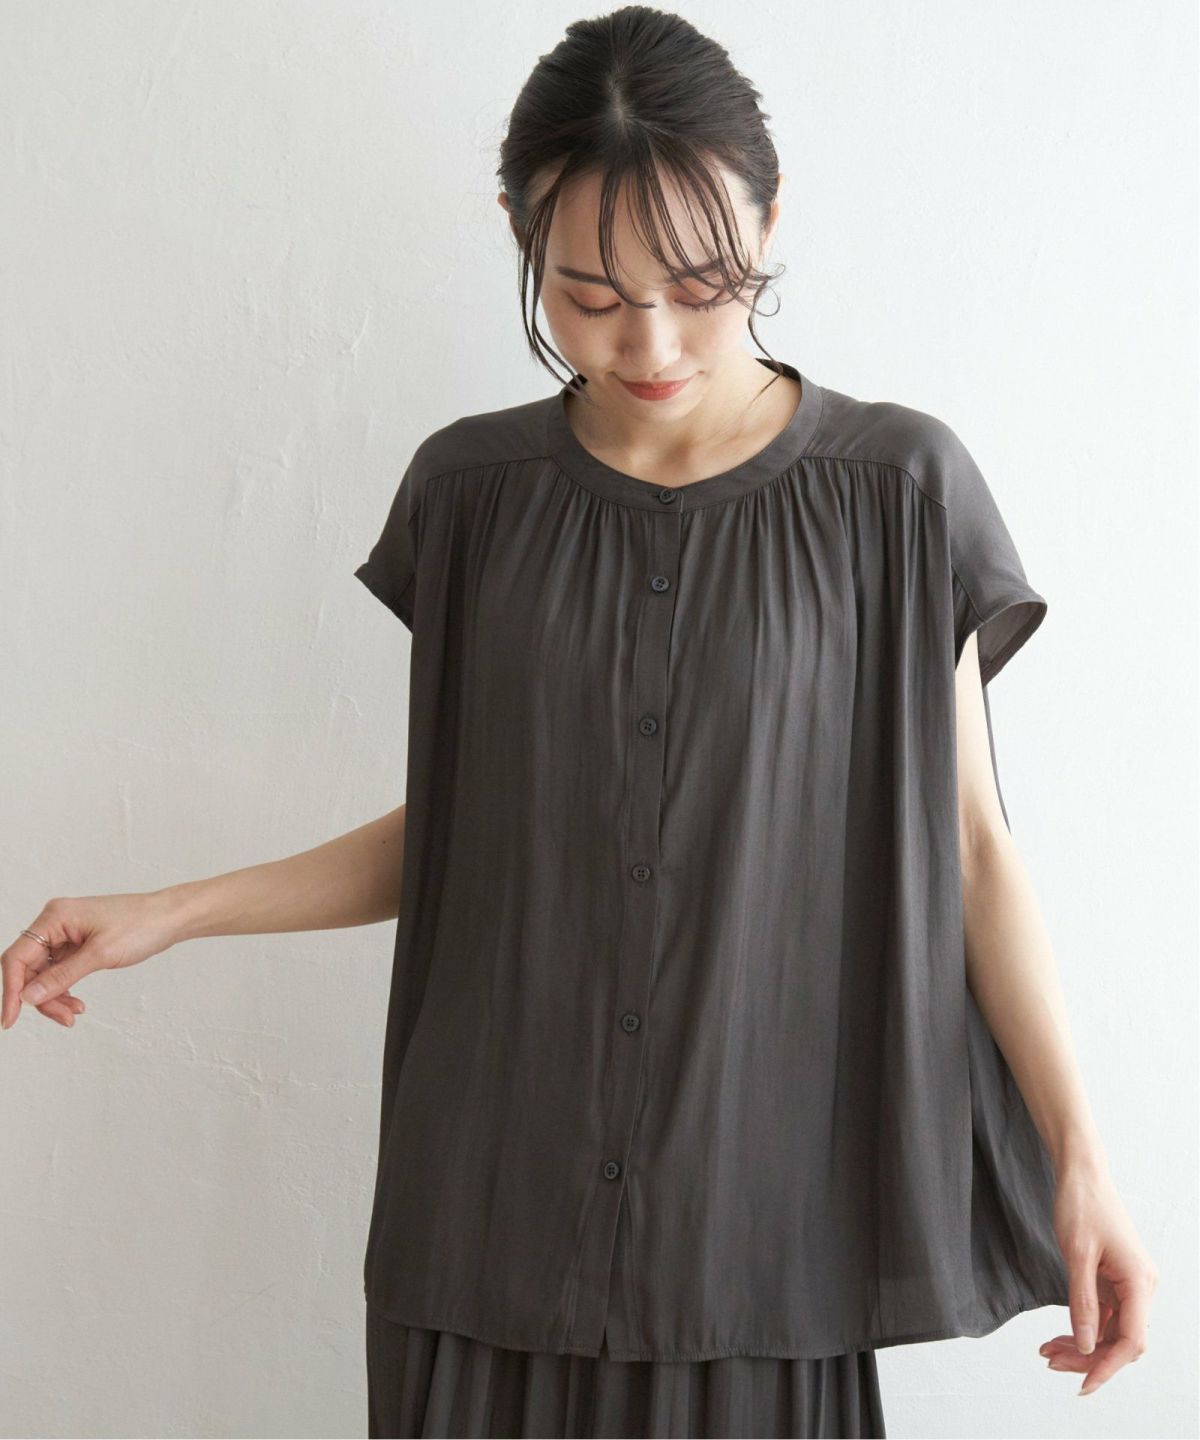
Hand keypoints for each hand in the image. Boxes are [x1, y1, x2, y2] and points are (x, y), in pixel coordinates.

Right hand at [1, 891, 180, 1029]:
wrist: (170, 918)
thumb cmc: (142, 925)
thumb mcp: (100, 954)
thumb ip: (62, 976)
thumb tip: (29, 996)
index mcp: (55, 917)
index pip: (18, 957)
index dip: (11, 990)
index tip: (11, 1018)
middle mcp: (55, 923)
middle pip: (30, 969)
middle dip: (42, 998)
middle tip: (64, 1018)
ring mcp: (66, 933)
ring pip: (44, 974)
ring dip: (54, 997)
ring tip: (74, 1014)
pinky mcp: (78, 943)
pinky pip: (59, 971)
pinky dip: (64, 989)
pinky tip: (77, 1003)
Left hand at [1040, 1155, 1158, 1395]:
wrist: (1082, 1173)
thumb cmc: (1082, 1205)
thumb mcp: (1076, 1254)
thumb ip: (1082, 1302)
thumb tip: (1086, 1345)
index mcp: (1139, 1282)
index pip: (1131, 1341)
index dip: (1107, 1367)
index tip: (1082, 1385)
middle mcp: (1141, 1287)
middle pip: (1121, 1341)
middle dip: (1088, 1357)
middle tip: (1050, 1362)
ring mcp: (1129, 1285)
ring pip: (1111, 1331)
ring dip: (1082, 1345)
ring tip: (1047, 1351)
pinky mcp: (1116, 1280)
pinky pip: (1104, 1315)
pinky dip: (1083, 1327)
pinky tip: (1058, 1336)